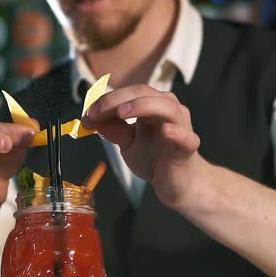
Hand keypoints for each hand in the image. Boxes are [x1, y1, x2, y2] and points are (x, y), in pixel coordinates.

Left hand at [81, 84, 205, 208]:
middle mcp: (168, 109)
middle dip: (116, 100)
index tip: (87, 115)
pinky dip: (177, 133)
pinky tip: (166, 131)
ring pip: (166, 107)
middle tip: (95, 114)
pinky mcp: (188, 147)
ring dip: (141, 106)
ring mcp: (181, 126)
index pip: (129, 94)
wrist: (176, 183)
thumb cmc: (155, 158)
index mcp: (153, 105)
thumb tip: (93, 121)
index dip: (106, 101)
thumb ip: (114, 131)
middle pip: (144, 93)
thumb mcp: (128, 144)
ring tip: (121, 113)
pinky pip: (186, 137)